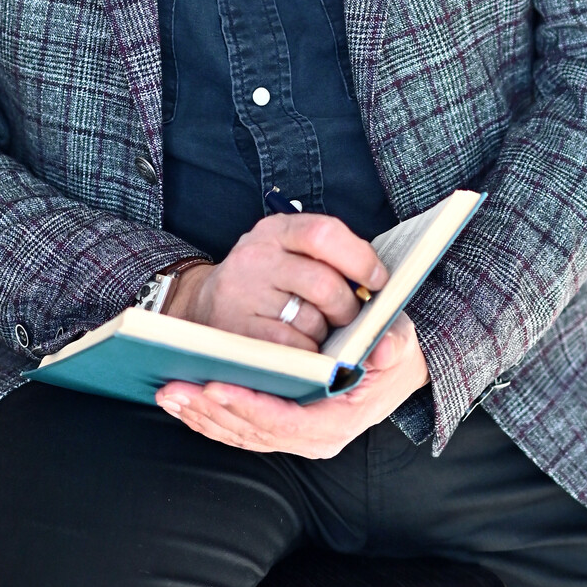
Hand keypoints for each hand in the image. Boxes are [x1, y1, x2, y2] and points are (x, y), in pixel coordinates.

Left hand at [156, 315, 428, 456]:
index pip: (289, 423)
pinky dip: (206, 415)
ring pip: (239, 434)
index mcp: (338, 422)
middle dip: (212, 410)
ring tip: (169, 392)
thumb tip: (381, 350)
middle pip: (254, 431)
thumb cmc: (391, 353)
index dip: (251, 406)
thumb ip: (393, 346)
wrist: (391, 368)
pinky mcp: (276, 428)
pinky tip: (182, 399)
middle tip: (175, 388)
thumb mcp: (400, 344)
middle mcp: (312, 438)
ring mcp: (292, 437)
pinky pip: (236, 428)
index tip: (217, 386)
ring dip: (201, 415)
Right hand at [165, 213, 388, 350]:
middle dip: (348, 307)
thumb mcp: (292, 254)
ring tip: (317, 331)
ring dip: (325, 334)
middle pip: (323, 283)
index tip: (379, 280)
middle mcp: (256, 256)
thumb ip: (333, 260)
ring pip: (310, 321)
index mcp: (277, 230)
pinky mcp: (236, 331)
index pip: (324, 233)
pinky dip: (307, 355)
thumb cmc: (268, 282)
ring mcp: (242, 294)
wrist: (204, 306)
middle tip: (349, 317)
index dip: (359, 258)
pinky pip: (291, 350)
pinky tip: (302, 350)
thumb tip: (381, 286)